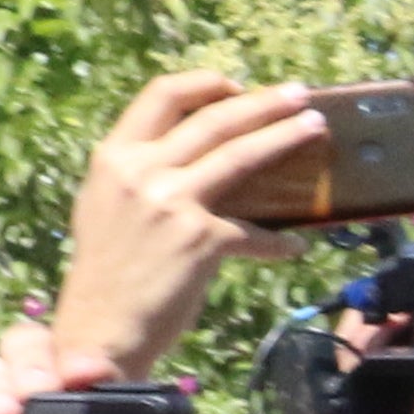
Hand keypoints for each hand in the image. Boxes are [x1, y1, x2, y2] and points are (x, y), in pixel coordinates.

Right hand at [46, 71, 334, 384]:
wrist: (99, 329)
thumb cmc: (107, 273)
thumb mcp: (106, 206)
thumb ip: (140, 174)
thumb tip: (192, 155)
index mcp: (114, 157)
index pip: (161, 95)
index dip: (205, 83)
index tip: (237, 86)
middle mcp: (140, 171)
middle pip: (213, 119)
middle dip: (263, 102)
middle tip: (299, 94)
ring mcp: (171, 203)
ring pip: (240, 156)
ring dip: (284, 137)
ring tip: (315, 128)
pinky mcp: (200, 239)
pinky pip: (255, 232)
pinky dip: (279, 241)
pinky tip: (296, 246)